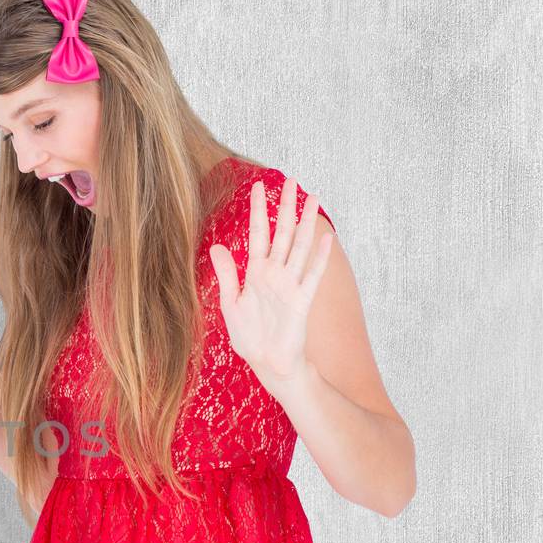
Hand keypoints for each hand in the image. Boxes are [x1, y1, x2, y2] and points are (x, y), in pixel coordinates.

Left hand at [207, 176, 333, 389]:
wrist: (267, 362)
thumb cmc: (249, 336)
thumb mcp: (231, 302)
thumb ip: (227, 273)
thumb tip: (217, 245)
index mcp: (256, 273)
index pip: (258, 234)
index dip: (258, 210)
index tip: (258, 186)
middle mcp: (275, 274)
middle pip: (282, 233)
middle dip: (286, 207)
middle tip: (292, 181)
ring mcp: (290, 285)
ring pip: (299, 246)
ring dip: (306, 223)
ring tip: (313, 198)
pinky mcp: (302, 300)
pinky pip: (312, 274)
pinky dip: (319, 256)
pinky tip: (326, 237)